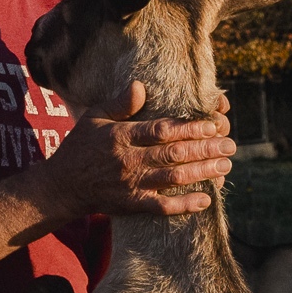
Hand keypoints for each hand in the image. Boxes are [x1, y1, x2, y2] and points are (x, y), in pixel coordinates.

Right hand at [39, 84, 235, 218]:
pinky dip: (184, 204)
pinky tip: (205, 200)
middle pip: (174, 153)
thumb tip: (141, 86)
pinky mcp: (131, 204)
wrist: (61, 186)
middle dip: (206, 148)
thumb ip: (120, 103)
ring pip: (173, 177)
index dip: (190, 127)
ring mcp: (130, 184)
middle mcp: (128, 160)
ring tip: (225, 165)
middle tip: (230, 145)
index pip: (162, 130)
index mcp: (121, 136)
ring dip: (202, 172)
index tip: (213, 124)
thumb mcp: (94, 118)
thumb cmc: (80, 147)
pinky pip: (162, 206)